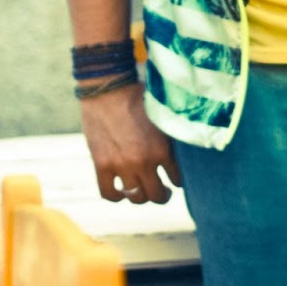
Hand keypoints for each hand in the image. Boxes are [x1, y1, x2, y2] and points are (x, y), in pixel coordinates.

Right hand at [78, 80, 180, 204]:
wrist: (108, 88)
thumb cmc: (138, 96)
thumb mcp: (162, 117)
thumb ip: (171, 136)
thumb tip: (185, 147)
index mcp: (163, 149)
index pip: (178, 180)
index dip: (178, 181)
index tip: (175, 179)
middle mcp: (144, 161)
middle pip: (157, 195)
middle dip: (163, 195)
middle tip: (163, 191)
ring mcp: (121, 165)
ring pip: (136, 198)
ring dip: (141, 196)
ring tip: (143, 191)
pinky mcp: (101, 164)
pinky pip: (109, 193)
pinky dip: (116, 196)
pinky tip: (121, 192)